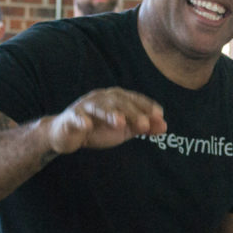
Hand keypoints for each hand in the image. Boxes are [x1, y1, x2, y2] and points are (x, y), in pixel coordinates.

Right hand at [45, 88, 166, 154]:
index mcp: (116, 98)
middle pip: (119, 102)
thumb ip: (142, 127)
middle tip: (144, 124)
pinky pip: (75, 118)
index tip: (159, 115)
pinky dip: (80, 120)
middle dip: (133, 112)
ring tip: (119, 122)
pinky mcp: (71, 118)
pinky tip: (86, 125)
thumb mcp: (124, 129)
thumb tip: (164, 126)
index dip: (146, 105)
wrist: (68, 135)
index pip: (134, 99)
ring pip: (98, 107)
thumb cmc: (99, 128)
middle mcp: (101, 98)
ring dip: (110, 113)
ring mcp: (85, 106)